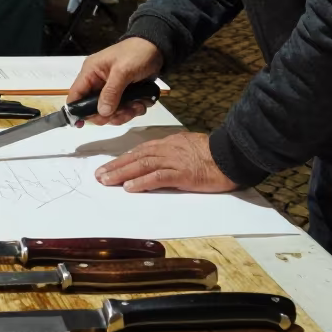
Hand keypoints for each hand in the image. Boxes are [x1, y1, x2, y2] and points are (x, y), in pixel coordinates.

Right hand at [68, 38, 162, 125]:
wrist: (156, 47)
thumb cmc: (136, 54)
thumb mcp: (122, 71)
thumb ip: (111, 92)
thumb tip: (102, 112)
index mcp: (91, 72)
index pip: (75, 95)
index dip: (77, 111)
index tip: (87, 122)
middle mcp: (98, 83)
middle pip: (94, 109)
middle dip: (109, 114)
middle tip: (123, 112)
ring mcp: (111, 89)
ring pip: (111, 112)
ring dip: (124, 113)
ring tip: (137, 106)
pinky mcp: (124, 94)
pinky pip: (124, 109)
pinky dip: (133, 109)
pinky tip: (142, 102)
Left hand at [95, 132, 238, 193]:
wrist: (231, 154)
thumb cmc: (213, 153)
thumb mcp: (188, 147)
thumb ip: (172, 152)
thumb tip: (158, 160)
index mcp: (169, 143)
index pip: (140, 150)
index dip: (123, 159)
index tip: (109, 166)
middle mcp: (167, 150)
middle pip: (136, 157)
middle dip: (116, 166)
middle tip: (99, 175)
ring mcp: (174, 161)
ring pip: (142, 166)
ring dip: (122, 174)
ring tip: (107, 181)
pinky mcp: (182, 174)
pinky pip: (158, 177)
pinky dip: (142, 182)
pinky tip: (130, 188)